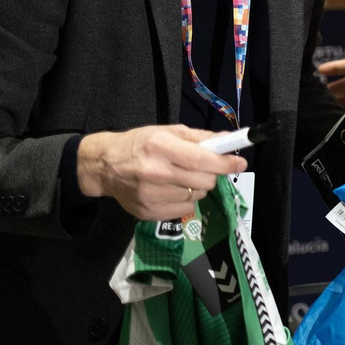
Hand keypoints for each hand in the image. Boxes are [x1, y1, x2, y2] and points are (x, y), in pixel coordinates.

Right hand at [76, 125, 247, 220]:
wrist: (103, 166)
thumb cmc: (139, 144)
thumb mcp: (167, 132)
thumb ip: (199, 137)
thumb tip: (229, 140)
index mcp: (161, 148)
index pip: (201, 160)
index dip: (225, 163)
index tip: (241, 163)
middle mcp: (156, 173)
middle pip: (204, 181)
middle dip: (212, 174)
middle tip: (205, 168)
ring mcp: (151, 196)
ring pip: (198, 195)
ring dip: (198, 186)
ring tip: (182, 177)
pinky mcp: (148, 213)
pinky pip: (184, 209)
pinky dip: (186, 199)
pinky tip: (172, 189)